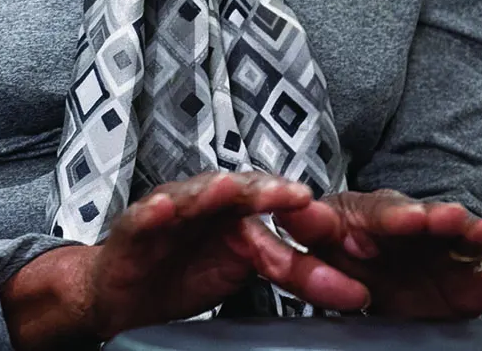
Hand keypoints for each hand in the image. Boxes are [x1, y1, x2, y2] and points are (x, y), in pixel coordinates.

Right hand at [0, 172, 369, 348]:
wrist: (124, 293)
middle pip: (240, 191)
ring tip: (232, 188)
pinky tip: (167, 209)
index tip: (336, 225)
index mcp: (237, 212)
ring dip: (212, 190)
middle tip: (297, 196)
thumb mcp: (245, 274)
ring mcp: (169, 212)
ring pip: (193, 195)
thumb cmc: (183, 275)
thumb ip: (291, 272)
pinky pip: (145, 218)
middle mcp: (206, 204)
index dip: (304, 218)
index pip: (276, 209)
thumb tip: (357, 290)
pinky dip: (155, 211)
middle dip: (267, 191)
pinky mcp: (134, 229)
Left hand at [277, 189, 481, 318]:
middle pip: (427, 221)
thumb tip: (297, 214)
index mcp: (368, 218)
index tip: (410, 221)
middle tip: (450, 221)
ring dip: (479, 233)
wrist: (363, 291)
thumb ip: (309, 236)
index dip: (395, 217)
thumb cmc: (333, 262)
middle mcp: (413, 229)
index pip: (380, 213)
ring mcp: (446, 253)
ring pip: (467, 240)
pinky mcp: (474, 281)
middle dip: (438, 220)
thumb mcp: (314, 249)